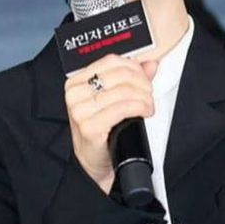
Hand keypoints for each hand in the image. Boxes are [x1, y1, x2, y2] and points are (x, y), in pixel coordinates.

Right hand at [64, 54, 157, 193]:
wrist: (94, 162)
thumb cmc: (101, 131)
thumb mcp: (111, 101)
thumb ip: (130, 79)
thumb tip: (149, 64)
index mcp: (76, 82)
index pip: (110, 61)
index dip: (134, 67)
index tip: (145, 77)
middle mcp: (74, 94)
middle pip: (119, 75)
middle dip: (142, 83)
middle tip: (149, 93)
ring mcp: (79, 111)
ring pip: (123, 92)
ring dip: (144, 97)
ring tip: (149, 105)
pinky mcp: (89, 127)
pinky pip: (122, 109)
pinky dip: (139, 107)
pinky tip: (145, 111)